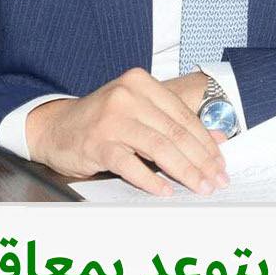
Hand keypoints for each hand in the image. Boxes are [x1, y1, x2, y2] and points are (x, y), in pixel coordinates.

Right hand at [25, 67, 227, 196]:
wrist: (55, 127)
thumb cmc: (102, 121)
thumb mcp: (139, 112)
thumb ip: (175, 122)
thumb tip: (218, 139)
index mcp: (141, 83)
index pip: (184, 116)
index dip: (206, 143)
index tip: (221, 164)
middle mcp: (126, 96)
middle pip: (175, 132)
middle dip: (201, 160)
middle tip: (216, 180)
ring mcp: (111, 119)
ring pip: (159, 148)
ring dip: (184, 172)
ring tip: (199, 187)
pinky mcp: (97, 143)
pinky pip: (131, 165)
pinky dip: (151, 180)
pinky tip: (165, 191)